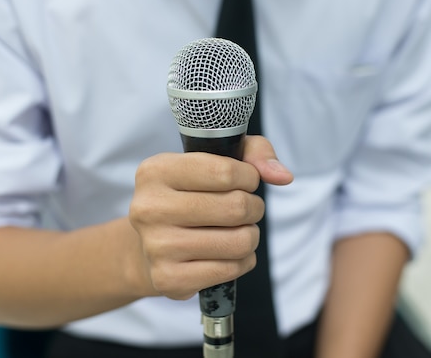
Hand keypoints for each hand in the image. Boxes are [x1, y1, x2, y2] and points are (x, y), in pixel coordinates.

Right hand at [129, 136, 292, 299]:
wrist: (148, 245)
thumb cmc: (189, 195)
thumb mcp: (214, 159)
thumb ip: (253, 152)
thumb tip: (282, 176)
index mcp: (156, 171)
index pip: (225, 172)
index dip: (249, 178)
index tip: (246, 181)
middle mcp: (149, 208)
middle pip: (236, 207)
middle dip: (253, 207)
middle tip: (246, 209)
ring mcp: (156, 246)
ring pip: (239, 241)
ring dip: (250, 236)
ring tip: (239, 231)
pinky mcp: (168, 278)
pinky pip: (230, 270)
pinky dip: (242, 262)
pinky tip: (228, 254)